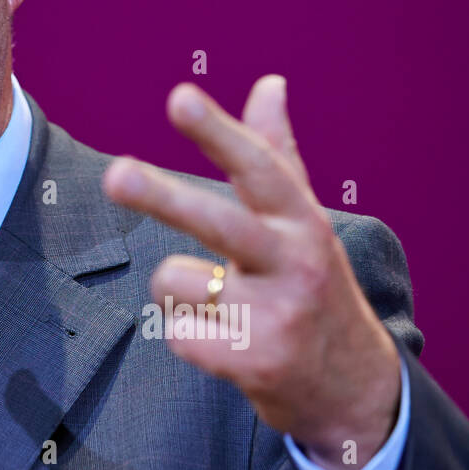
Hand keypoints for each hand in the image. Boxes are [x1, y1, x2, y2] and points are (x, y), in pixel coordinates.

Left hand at [101, 74, 401, 469]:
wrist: (354, 387)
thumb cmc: (313, 287)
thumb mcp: (304, 222)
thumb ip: (278, 154)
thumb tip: (269, 82)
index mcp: (303, 221)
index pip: (259, 166)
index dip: (217, 131)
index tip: (181, 97)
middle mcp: (295, 263)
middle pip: (216, 221)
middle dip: (162, 197)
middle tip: (114, 174)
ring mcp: (278, 315)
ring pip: (173, 280)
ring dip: (180, 293)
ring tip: (224, 308)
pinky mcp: (256, 362)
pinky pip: (176, 332)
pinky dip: (187, 335)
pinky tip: (225, 343)